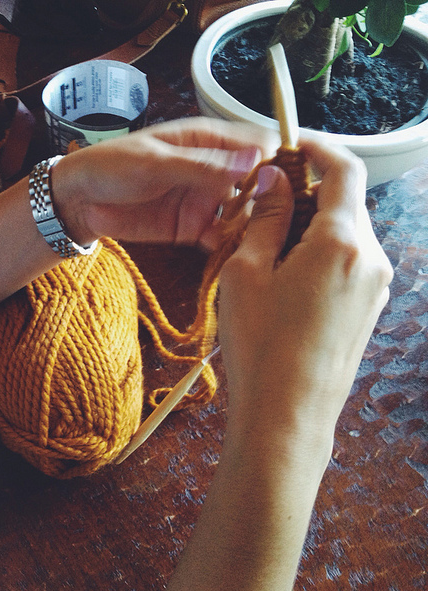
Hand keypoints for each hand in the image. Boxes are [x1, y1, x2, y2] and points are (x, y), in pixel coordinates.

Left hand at [50, 117, 277, 247]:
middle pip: (260, 183)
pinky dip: (235, 247)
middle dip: (279, 201)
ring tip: (280, 246)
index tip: (305, 184)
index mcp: (209, 141)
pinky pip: (222, 238)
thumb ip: (203, 165)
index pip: (260, 147)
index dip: (284, 163)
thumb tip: (255, 158)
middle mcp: (215, 170)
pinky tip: (249, 259)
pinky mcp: (193, 228)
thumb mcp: (155, 162)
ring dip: (260, 228)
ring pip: (245, 214)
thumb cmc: (111, 166)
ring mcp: (206, 200)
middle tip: (299, 225)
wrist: (78, 201)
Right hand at [218, 139, 392, 440]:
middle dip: (303, 194)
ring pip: (344, 234)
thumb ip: (264, 217)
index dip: (316, 148)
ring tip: (262, 252)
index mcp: (343, 241)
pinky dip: (318, 255)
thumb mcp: (246, 272)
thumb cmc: (261, 345)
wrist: (288, 415)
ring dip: (308, 228)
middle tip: (257, 207)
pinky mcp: (369, 308)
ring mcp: (375, 286)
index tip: (289, 144)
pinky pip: (347, 263)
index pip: (344, 170)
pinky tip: (283, 280)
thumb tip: (273, 180)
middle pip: (344, 203)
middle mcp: (372, 258)